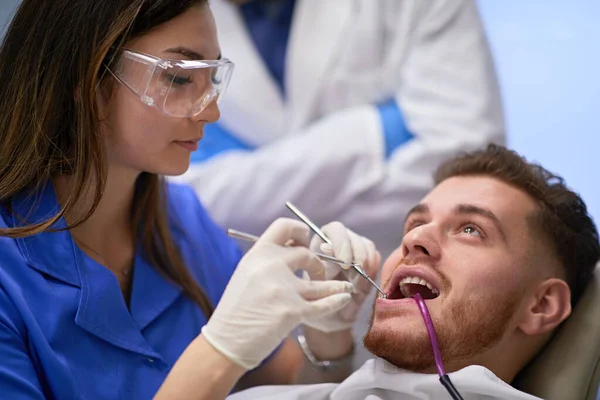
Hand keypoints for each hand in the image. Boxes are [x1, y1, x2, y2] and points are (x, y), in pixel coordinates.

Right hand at [201, 219, 354, 369]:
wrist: (226, 341)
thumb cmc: (237, 309)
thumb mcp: (247, 273)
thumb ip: (268, 260)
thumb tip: (295, 249)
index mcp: (257, 254)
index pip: (285, 227)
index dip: (301, 231)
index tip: (306, 241)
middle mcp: (271, 267)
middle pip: (306, 254)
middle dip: (317, 263)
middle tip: (317, 273)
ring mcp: (283, 289)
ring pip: (320, 282)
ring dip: (336, 284)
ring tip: (345, 286)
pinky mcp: (292, 311)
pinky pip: (323, 304)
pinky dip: (337, 301)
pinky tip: (344, 298)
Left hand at [302, 222, 380, 332]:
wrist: (331, 319)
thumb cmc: (317, 301)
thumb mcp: (314, 285)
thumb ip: (321, 266)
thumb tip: (325, 247)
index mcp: (320, 243)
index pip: (334, 229)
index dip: (342, 243)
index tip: (345, 264)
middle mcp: (337, 242)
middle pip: (353, 236)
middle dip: (356, 255)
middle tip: (354, 276)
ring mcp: (354, 249)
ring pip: (366, 245)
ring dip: (365, 264)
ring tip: (356, 284)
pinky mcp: (368, 260)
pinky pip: (375, 256)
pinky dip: (373, 268)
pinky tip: (364, 282)